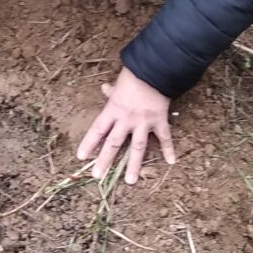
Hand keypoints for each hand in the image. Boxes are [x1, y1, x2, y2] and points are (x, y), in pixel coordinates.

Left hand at [75, 67, 175, 184]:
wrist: (154, 70)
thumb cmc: (133, 75)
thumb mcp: (118, 83)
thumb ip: (112, 92)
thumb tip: (104, 89)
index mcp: (113, 110)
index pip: (98, 129)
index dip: (89, 143)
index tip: (81, 157)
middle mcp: (126, 119)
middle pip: (113, 143)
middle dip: (105, 160)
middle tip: (97, 176)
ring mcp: (143, 122)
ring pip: (137, 147)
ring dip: (133, 165)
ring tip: (130, 181)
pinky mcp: (159, 120)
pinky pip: (164, 137)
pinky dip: (169, 149)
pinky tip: (171, 161)